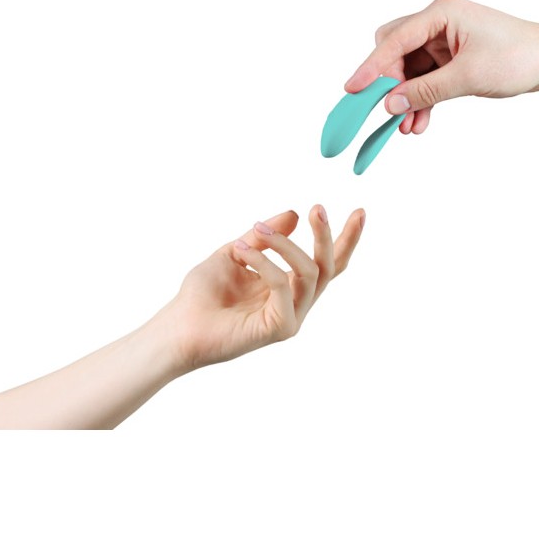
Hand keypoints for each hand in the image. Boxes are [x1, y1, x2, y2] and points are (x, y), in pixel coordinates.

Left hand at [166, 206, 364, 370]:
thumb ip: (264, 237)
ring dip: (286, 245)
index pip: (325, 262)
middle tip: (318, 209)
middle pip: (329, 267)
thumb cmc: (203, 294)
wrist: (178, 327)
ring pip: (310, 274)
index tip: (360, 211)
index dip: (345, 239)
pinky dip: (265, 263)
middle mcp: (295, 302)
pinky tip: (242, 251)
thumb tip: (294, 214)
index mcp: (288, 286)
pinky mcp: (280, 328)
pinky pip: (284, 287)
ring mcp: (290, 317)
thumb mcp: (236, 251)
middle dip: (327, 236)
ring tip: (258, 230)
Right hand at [344, 0, 538, 134]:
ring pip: (409, 70)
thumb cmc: (520, 57)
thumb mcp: (469, 77)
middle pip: (394, 51)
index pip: (394, 40)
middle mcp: (438, 22)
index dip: (372, 67)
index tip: (354, 90)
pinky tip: (419, 122)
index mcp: (441, 13)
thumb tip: (391, 104)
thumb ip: (426, 91)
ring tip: (405, 127)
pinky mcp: (452, 58)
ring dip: (406, 98)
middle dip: (389, 83)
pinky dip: (421, 100)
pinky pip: (425, 80)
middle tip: (385, 110)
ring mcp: (444, 41)